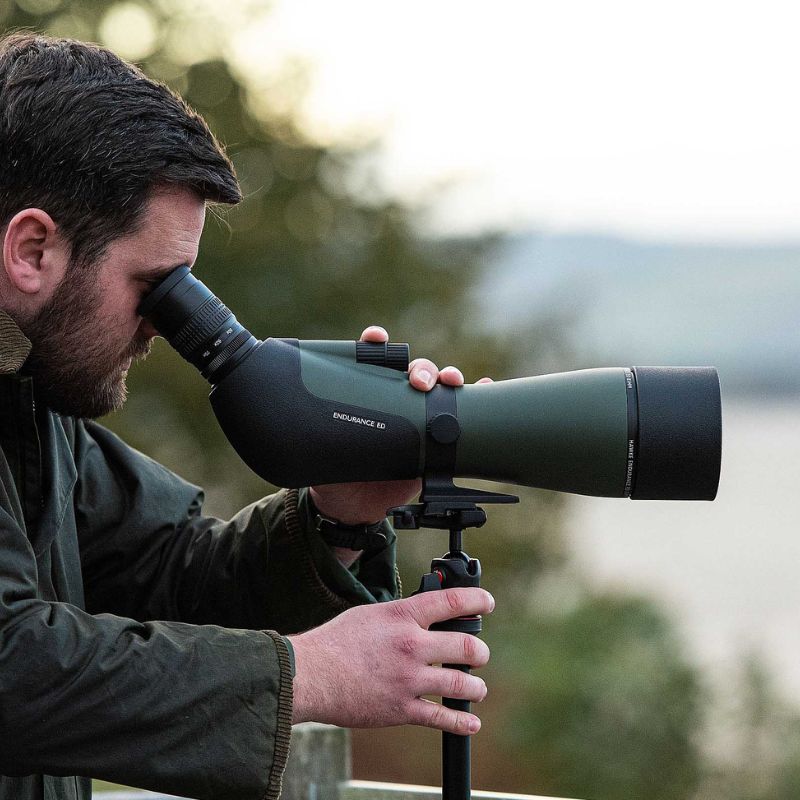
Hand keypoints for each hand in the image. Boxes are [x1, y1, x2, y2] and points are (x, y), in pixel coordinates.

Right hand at [288, 588, 493, 733]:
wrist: (311, 674)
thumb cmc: (336, 641)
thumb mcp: (371, 614)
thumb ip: (401, 616)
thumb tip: (423, 617)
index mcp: (403, 616)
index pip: (451, 602)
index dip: (476, 600)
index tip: (487, 602)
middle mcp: (411, 645)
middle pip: (466, 646)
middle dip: (479, 651)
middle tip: (478, 654)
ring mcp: (408, 679)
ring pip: (461, 684)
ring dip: (476, 686)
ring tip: (477, 687)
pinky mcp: (401, 709)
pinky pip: (441, 717)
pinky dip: (461, 722)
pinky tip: (471, 722)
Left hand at [310, 326, 490, 526]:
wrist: (353, 507)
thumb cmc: (336, 473)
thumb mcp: (325, 454)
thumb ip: (321, 441)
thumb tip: (306, 431)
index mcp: (366, 395)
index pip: (370, 359)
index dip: (374, 344)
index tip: (375, 339)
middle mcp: (395, 399)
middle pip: (414, 371)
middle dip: (421, 368)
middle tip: (418, 381)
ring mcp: (418, 416)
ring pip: (439, 387)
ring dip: (448, 377)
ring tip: (451, 381)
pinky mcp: (435, 438)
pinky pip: (460, 413)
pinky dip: (476, 396)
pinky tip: (485, 387)